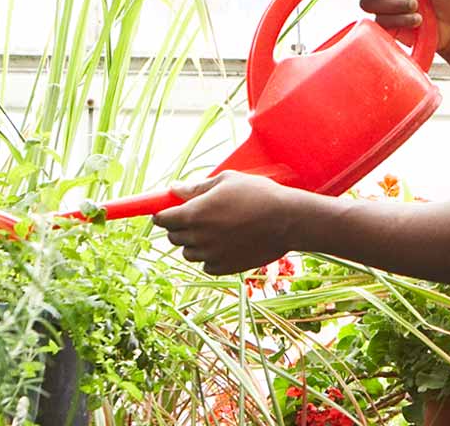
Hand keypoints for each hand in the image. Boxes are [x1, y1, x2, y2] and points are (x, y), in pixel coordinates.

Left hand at [149, 171, 319, 274]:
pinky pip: (206, 264)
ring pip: (189, 252)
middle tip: (196, 217)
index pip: (162, 220)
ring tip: (216, 230)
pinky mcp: (223, 268)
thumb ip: (196, 188)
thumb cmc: (259, 194)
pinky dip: (211, 256)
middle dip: (179, 227)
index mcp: (194, 214)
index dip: (161, 214)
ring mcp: (210, 255)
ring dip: (195, 243)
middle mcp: (198, 237)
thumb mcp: (227, 181)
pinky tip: (227, 243)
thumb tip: (174, 189)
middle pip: (173, 237)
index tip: (165, 212)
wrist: (288, 220)